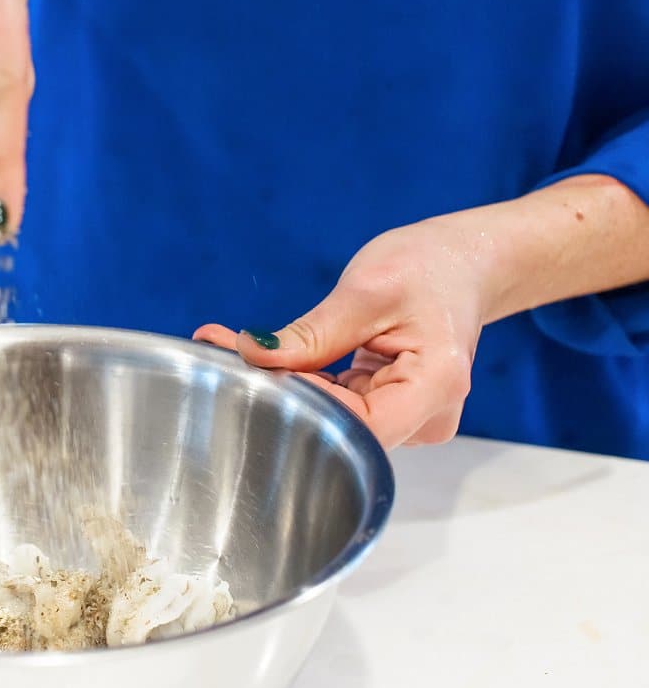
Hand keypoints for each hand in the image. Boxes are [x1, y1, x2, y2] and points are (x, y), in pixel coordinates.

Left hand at [196, 175, 648, 448]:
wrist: (467, 263)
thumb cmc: (432, 267)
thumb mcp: (367, 290)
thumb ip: (312, 334)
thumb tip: (253, 355)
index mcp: (432, 388)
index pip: (351, 424)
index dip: (296, 403)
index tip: (244, 369)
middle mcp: (426, 418)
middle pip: (338, 424)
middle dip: (278, 389)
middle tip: (220, 347)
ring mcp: (408, 418)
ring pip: (332, 416)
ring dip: (285, 383)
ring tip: (232, 346)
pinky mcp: (389, 408)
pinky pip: (337, 403)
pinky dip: (303, 380)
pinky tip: (269, 357)